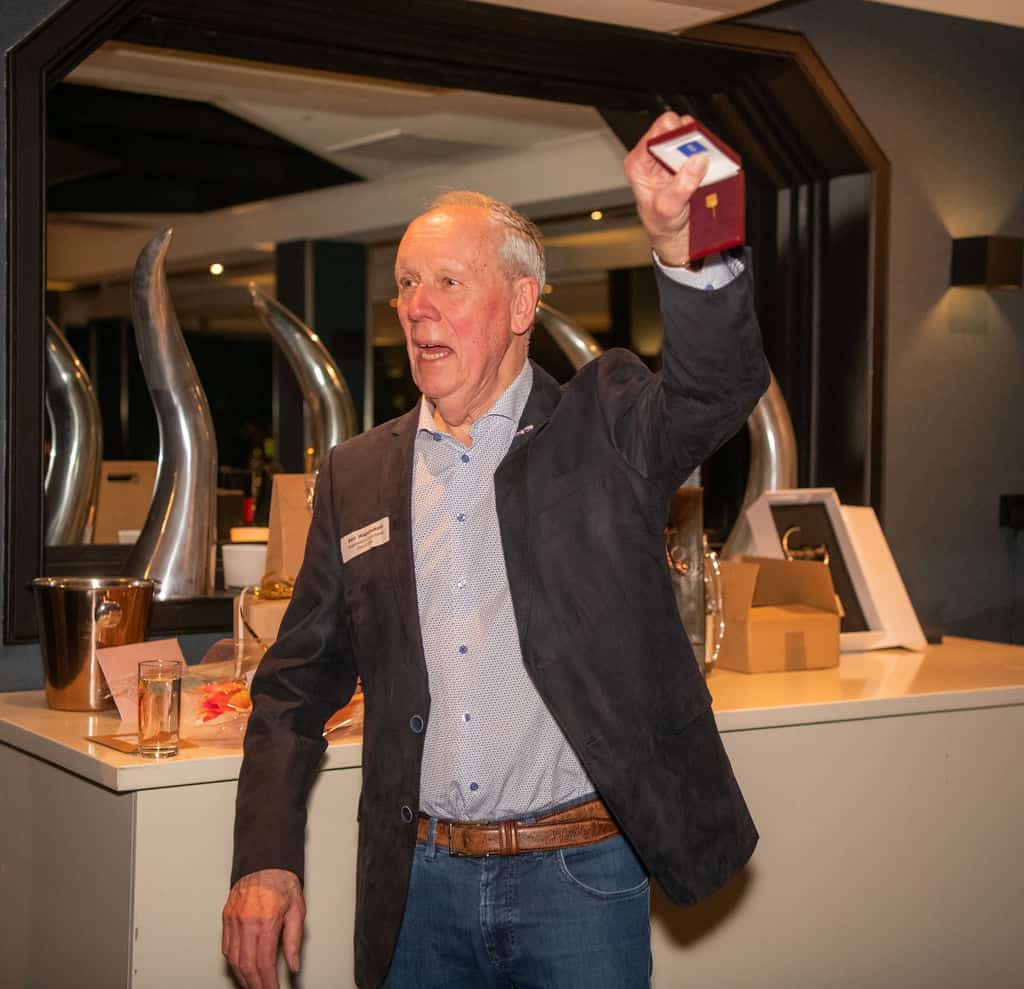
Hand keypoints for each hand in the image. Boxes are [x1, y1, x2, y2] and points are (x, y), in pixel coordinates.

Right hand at [222, 868, 304, 988]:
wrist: (266, 860)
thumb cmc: (283, 882)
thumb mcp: (297, 910)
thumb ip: (294, 940)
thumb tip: (293, 965)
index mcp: (266, 920)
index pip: (265, 963)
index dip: (268, 983)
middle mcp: (247, 921)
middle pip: (247, 965)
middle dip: (255, 984)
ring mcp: (233, 919)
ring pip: (233, 959)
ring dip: (243, 977)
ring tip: (253, 985)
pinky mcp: (226, 917)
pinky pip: (226, 947)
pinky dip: (232, 962)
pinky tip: (240, 968)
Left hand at [623, 111, 710, 266]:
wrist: (674, 237)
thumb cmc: (662, 224)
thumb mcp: (668, 208)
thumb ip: (681, 185)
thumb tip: (698, 160)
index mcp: (640, 161)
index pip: (660, 130)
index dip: (677, 133)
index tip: (691, 144)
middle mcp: (654, 155)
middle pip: (678, 129)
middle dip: (692, 140)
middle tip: (700, 156)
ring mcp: (673, 157)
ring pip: (692, 137)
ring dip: (703, 148)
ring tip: (707, 166)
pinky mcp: (688, 161)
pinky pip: (703, 150)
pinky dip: (710, 157)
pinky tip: (711, 170)